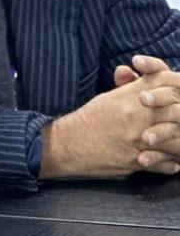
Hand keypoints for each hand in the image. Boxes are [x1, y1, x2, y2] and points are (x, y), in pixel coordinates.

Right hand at [42, 56, 179, 177]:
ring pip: (176, 140)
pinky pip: (165, 163)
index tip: (178, 97)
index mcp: (130, 96)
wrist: (66, 145)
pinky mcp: (136, 161)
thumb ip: (128, 86)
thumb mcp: (108, 98)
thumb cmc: (88, 120)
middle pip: (177, 111)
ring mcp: (138, 139)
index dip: (177, 88)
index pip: (166, 83)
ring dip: (179, 143)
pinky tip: (173, 162)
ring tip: (179, 143)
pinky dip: (171, 164)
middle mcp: (137, 115)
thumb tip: (133, 72)